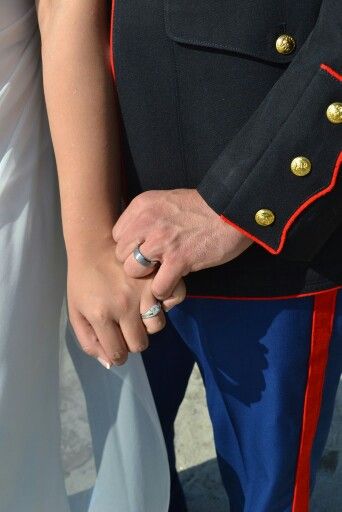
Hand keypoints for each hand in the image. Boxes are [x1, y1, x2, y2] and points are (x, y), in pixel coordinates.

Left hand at [67, 237, 185, 368]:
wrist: (94, 242)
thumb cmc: (83, 279)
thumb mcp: (76, 311)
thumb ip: (89, 341)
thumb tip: (111, 363)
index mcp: (101, 315)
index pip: (119, 354)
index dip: (117, 353)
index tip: (116, 343)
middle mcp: (125, 306)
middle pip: (140, 344)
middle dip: (132, 339)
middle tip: (125, 325)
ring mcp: (143, 290)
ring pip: (157, 326)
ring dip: (148, 322)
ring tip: (138, 308)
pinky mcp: (158, 276)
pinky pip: (174, 301)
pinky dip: (166, 302)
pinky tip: (153, 296)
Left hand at [113, 189, 252, 299]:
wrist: (232, 209)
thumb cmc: (202, 207)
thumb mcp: (166, 201)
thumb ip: (147, 217)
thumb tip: (135, 239)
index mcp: (142, 206)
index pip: (117, 235)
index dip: (130, 247)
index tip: (144, 250)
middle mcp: (146, 222)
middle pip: (120, 254)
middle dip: (134, 263)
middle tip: (152, 266)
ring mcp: (161, 242)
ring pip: (133, 271)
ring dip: (146, 279)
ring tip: (161, 276)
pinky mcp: (178, 260)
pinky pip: (157, 287)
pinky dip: (164, 292)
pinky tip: (173, 285)